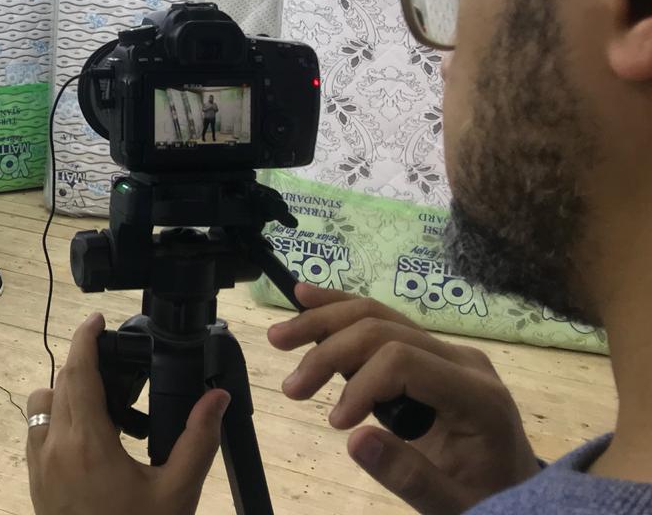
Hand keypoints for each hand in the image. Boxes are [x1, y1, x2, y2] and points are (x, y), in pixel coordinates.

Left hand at [26, 313, 228, 514]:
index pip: (78, 372)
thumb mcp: (177, 492)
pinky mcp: (35, 482)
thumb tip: (217, 396)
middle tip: (115, 362)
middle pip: (59, 382)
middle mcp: (55, 446)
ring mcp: (39, 465)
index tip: (96, 319)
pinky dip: (56, 419)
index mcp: (88, 442)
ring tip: (102, 403)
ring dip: (65, 391)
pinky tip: (89, 438)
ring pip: (41, 404)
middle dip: (82, 362)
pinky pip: (37, 432)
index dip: (84, 338)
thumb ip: (198, 440)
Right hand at [269, 283, 539, 514]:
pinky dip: (342, 310)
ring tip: (280, 337)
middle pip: (384, 331)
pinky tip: (306, 298)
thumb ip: (409, 475)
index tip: (334, 424)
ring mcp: (446, 351)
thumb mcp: (454, 503)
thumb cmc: (490, 497)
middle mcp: (462, 359)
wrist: (514, 488)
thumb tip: (354, 440)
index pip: (404, 360)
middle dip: (329, 351)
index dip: (360, 384)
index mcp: (476, 394)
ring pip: (378, 316)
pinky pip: (383, 321)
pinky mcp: (429, 352)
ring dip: (324, 322)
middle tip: (291, 386)